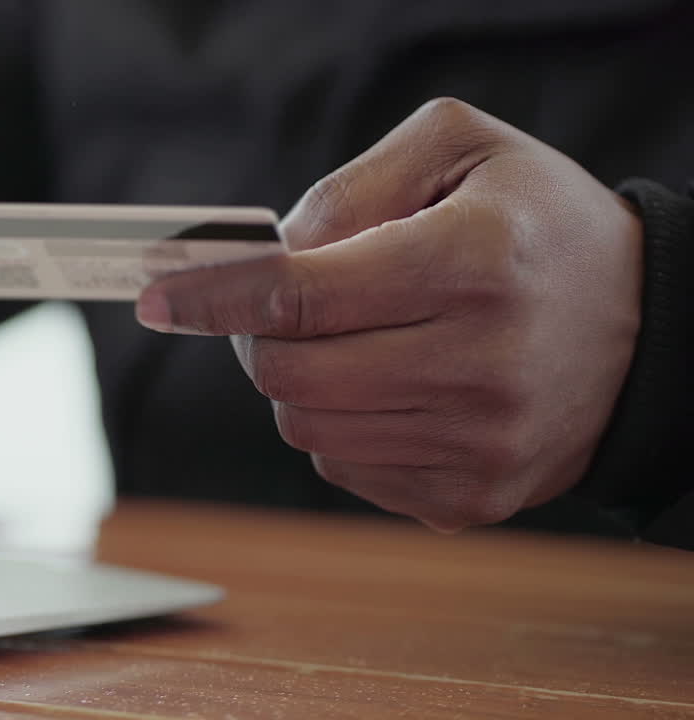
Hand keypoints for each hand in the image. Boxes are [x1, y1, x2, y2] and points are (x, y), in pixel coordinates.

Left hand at [135, 98, 642, 531]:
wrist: (650, 330)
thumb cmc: (540, 226)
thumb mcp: (460, 150)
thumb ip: (349, 186)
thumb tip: (261, 255)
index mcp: (474, 264)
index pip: (300, 296)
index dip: (214, 296)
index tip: (160, 296)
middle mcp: (482, 365)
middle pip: (289, 374)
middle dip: (259, 336)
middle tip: (276, 308)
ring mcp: (479, 446)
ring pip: (307, 427)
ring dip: (301, 381)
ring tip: (351, 340)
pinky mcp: (473, 499)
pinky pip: (344, 468)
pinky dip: (341, 425)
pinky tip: (390, 387)